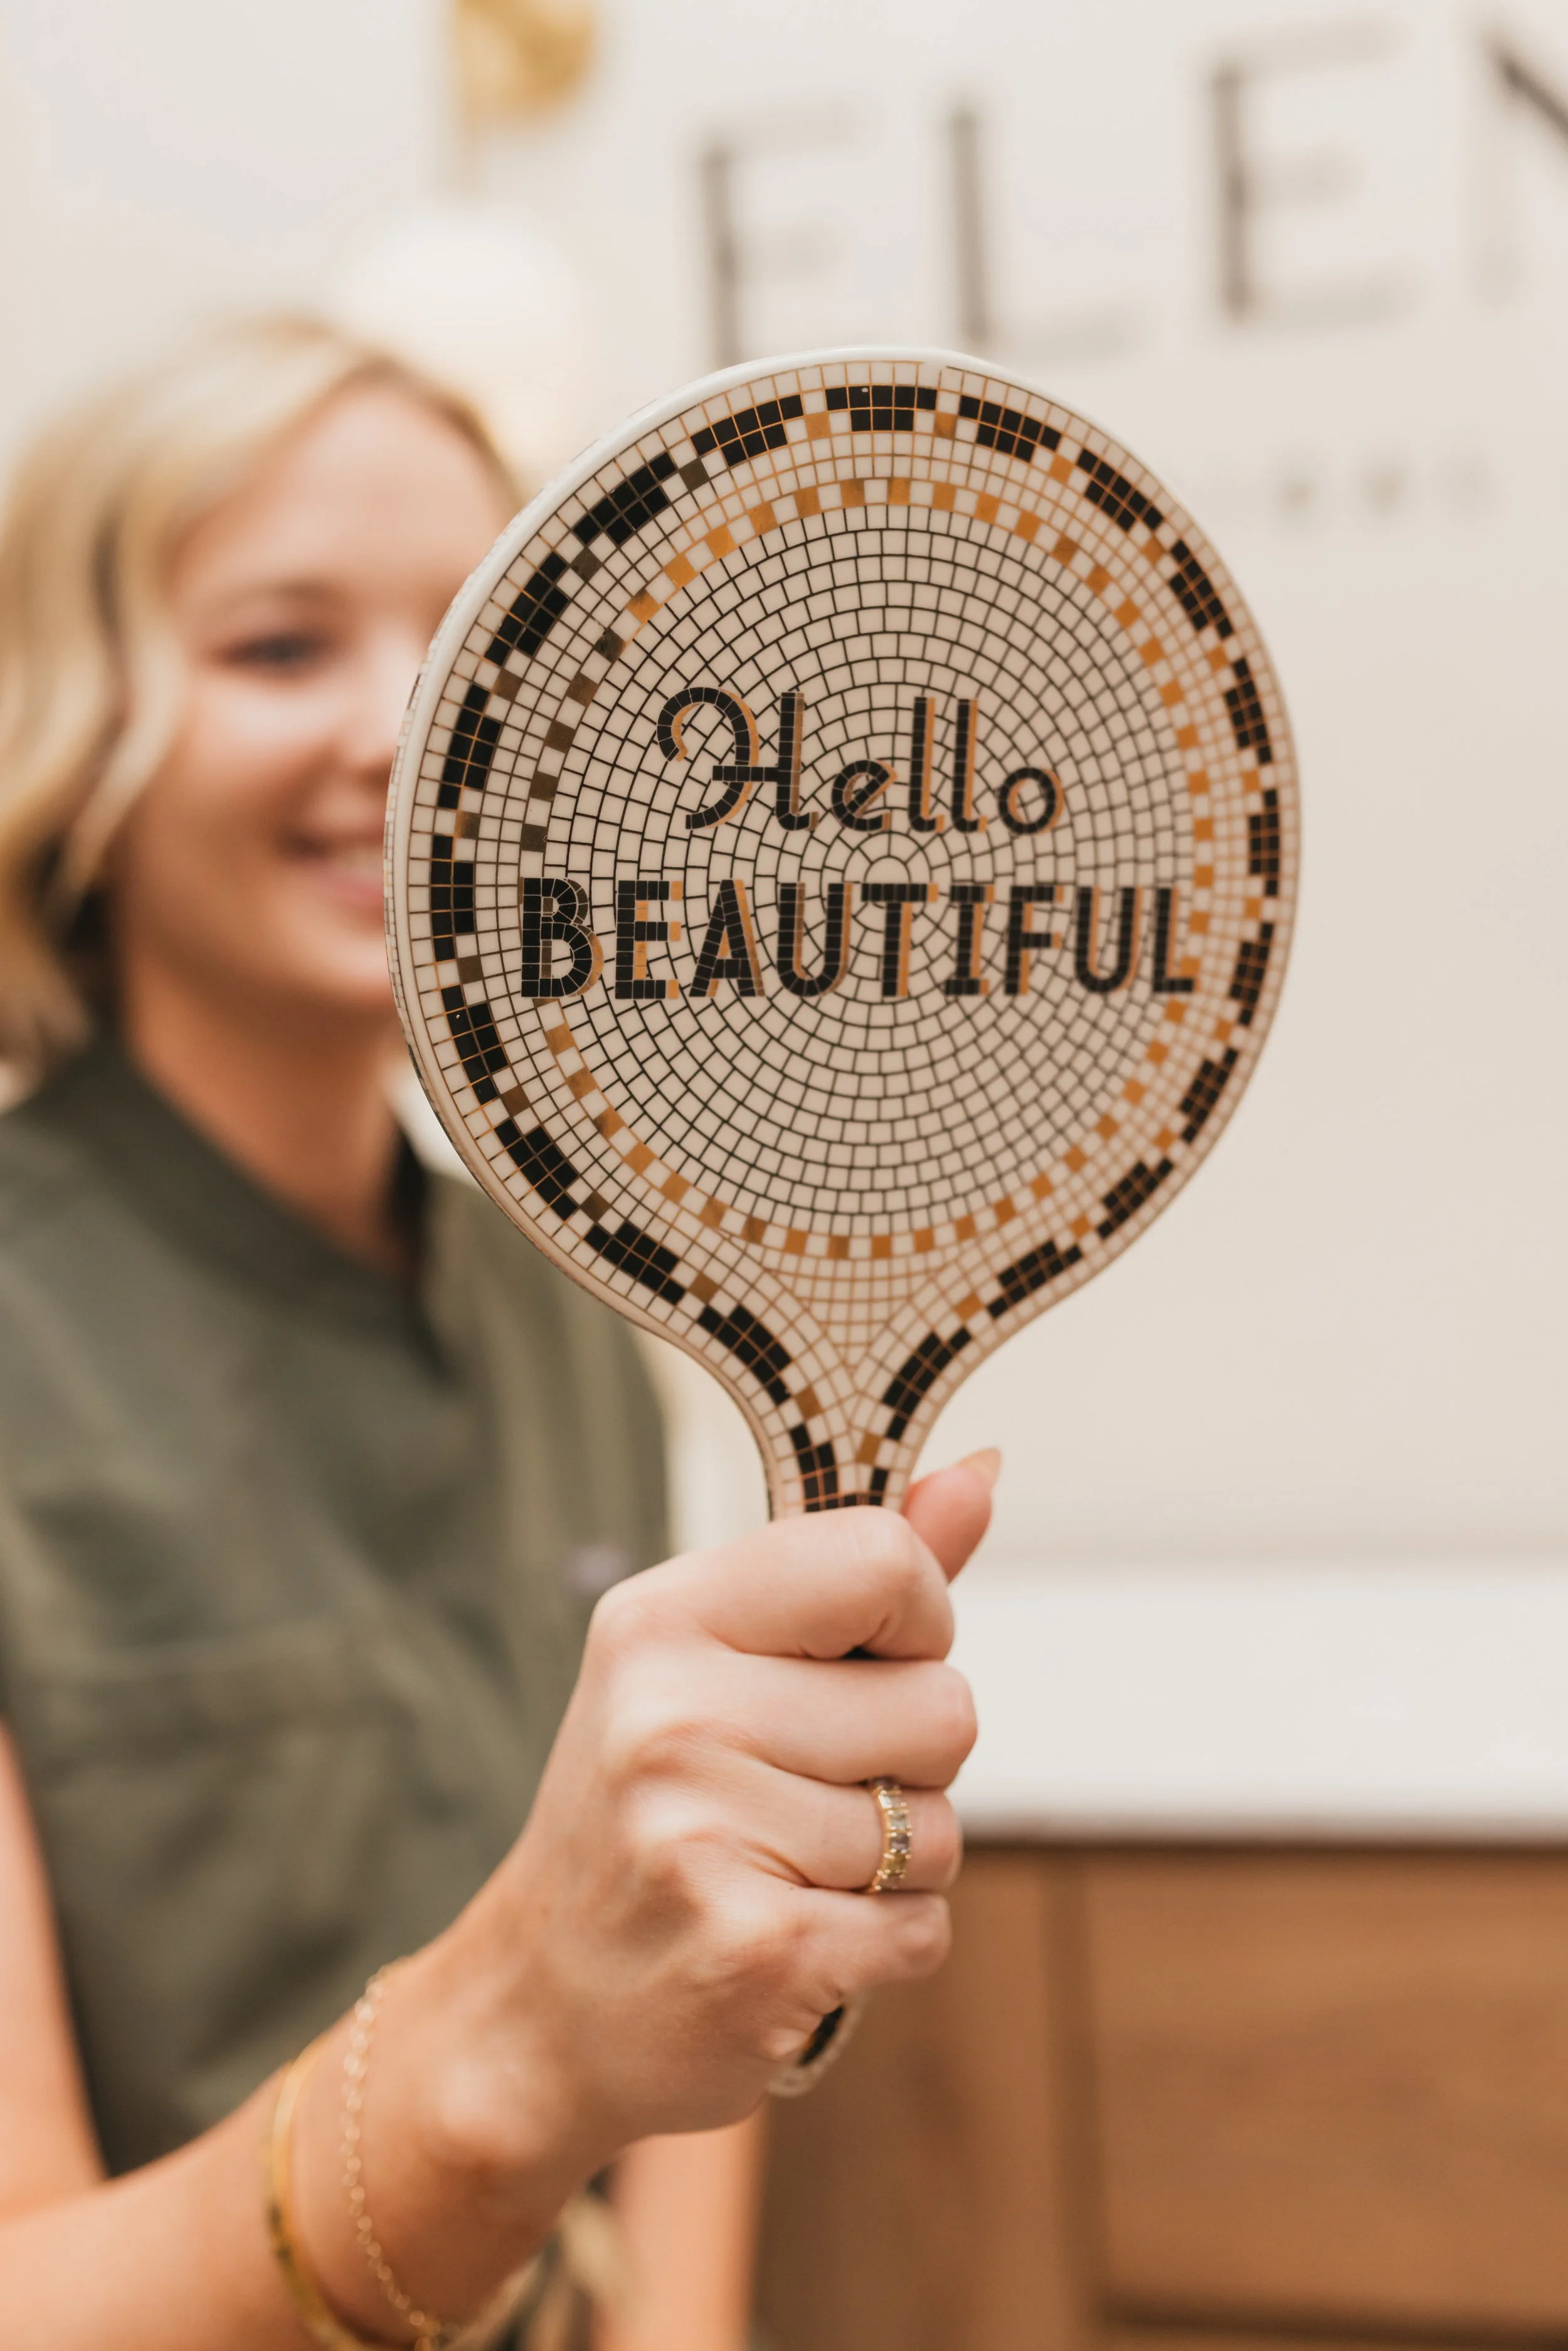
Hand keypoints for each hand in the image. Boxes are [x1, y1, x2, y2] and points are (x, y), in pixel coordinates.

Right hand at [421, 1455, 993, 2191]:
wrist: (540, 2011)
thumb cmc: (655, 1812)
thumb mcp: (723, 1665)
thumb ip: (861, 1575)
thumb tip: (982, 1474)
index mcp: (664, 1618)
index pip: (884, 1561)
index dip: (917, 1622)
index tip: (860, 1665)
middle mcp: (671, 1713)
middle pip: (944, 1708)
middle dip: (908, 1764)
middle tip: (798, 1797)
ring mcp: (703, 1834)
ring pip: (941, 1828)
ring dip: (895, 1865)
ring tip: (784, 1871)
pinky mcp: (755, 1951)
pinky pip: (924, 1928)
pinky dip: (883, 1946)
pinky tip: (793, 1941)